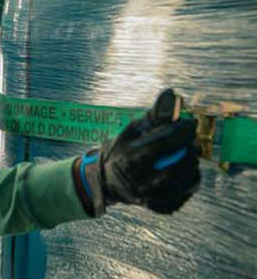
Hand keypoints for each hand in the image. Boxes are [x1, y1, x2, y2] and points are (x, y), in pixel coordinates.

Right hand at [73, 91, 200, 215]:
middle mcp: (139, 182)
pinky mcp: (157, 207)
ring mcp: (149, 198)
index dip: (182, 130)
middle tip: (190, 143)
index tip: (187, 125)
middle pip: (179, 166)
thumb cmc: (123, 150)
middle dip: (191, 151)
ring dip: (193, 167)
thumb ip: (154, 114)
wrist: (108, 181)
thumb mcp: (132, 130)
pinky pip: (184, 195)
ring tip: (189, 157)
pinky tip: (183, 174)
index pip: (165, 143)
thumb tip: (172, 94)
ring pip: (186, 183)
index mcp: (130, 160)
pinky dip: (188, 183)